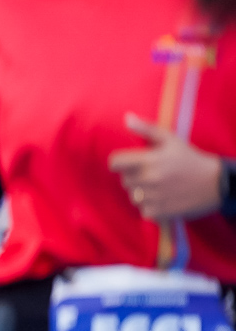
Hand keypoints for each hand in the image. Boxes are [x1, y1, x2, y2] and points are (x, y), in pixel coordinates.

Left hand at [108, 114, 224, 220]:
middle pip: (124, 180)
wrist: (216, 183)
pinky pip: (143, 210)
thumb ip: (146, 129)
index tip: (127, 163)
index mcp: (149, 160)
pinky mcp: (160, 212)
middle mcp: (149, 179)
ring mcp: (154, 197)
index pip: (115, 163)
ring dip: (141, 193)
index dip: (119, 163)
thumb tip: (127, 118)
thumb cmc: (190, 159)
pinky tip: (164, 199)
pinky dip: (151, 207)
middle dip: (134, 177)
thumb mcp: (170, 140)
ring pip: (133, 196)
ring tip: (159, 187)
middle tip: (151, 174)